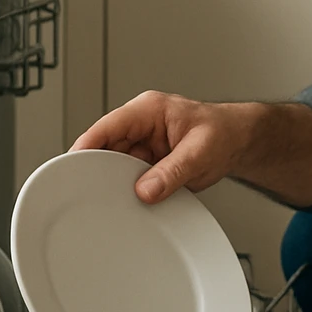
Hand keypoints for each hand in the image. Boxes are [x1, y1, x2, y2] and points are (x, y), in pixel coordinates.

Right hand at [71, 91, 250, 203]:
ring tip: (117, 199)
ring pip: (114, 164)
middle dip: (98, 169)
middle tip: (93, 193)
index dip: (87, 146)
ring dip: (115, 181)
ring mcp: (143, 144)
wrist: (240, 141)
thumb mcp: (200, 153)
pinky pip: (129, 176)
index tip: (72, 164)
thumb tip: (145, 190)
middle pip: (105, 147)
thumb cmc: (224, 133)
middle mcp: (140, 125)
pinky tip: (130, 201)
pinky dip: (128, 188)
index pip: (107, 126)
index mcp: (148, 110)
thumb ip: (172, 172)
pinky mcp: (148, 161)